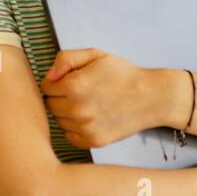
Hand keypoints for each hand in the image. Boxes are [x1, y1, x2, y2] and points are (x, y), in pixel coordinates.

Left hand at [40, 48, 157, 149]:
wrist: (151, 97)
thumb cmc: (123, 74)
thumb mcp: (96, 55)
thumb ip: (67, 59)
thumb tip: (48, 76)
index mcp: (75, 85)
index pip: (45, 87)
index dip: (56, 82)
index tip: (70, 80)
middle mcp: (77, 109)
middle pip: (50, 105)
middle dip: (61, 97)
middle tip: (81, 92)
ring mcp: (85, 127)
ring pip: (60, 121)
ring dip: (68, 113)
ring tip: (89, 104)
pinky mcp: (93, 141)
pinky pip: (70, 136)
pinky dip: (76, 129)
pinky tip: (91, 118)